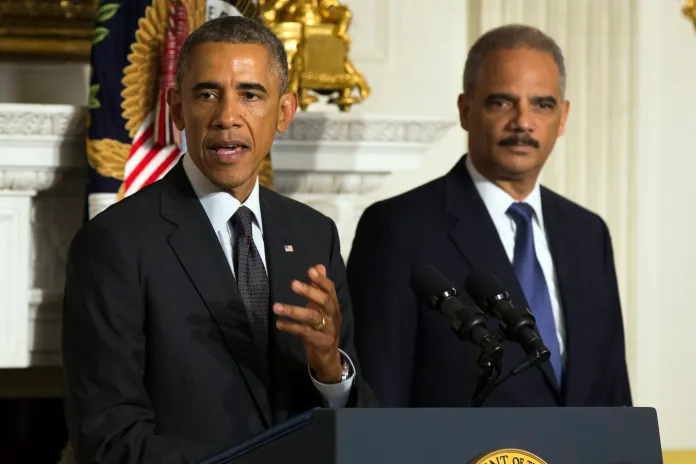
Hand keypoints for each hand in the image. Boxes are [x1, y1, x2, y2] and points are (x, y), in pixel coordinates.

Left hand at [273, 265, 342, 382]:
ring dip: (294, 310)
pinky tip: (279, 323)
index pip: (330, 289)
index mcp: (333, 306)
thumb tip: (318, 266)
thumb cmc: (322, 328)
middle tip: (293, 284)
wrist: (328, 357)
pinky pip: (304, 333)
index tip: (310, 270)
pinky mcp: (320, 342)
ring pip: (312, 317)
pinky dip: (290, 327)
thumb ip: (318, 287)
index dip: (321, 280)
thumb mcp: (321, 307)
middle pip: (324, 301)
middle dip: (309, 291)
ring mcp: (327, 329)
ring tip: (276, 306)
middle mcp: (333, 316)